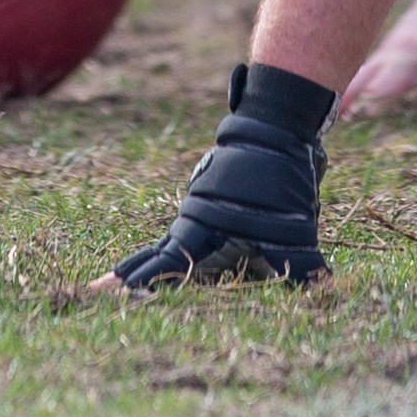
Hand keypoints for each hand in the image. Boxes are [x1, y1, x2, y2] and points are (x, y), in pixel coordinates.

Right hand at [99, 79, 328, 290]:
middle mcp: (196, 222)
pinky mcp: (215, 207)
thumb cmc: (280, 175)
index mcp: (203, 227)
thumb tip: (322, 288)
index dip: (139, 280)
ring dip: (149, 264)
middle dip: (130, 276)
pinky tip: (171, 260)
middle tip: (94, 292)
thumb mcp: (293, 225)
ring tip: (120, 280)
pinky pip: (192, 236)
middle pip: (156, 255)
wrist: (276, 124)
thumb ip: (302, 262)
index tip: (104, 292)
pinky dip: (175, 251)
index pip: (166, 262)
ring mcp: (203, 213)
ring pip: (172, 245)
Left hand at [341, 0, 416, 122]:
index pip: (368, 78)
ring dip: (385, 87)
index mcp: (402, 56)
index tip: (333, 118)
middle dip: (352, 94)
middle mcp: (405, 52)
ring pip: (399, 71)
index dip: (349, 96)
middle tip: (335, 118)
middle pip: (370, 76)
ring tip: (370, 103)